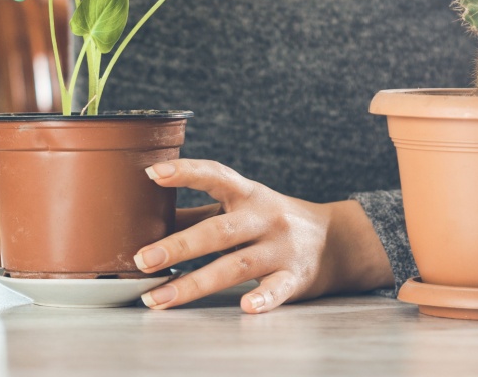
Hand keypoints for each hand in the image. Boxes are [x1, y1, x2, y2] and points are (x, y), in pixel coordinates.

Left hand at [134, 159, 392, 312]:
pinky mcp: (295, 277)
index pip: (216, 176)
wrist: (336, 241)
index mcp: (247, 195)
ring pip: (236, 266)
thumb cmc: (273, 221)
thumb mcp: (241, 207)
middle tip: (141, 260)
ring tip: (158, 297)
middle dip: (178, 246)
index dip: (186, 172)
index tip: (153, 173)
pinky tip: (245, 307)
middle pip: (219, 231)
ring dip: (194, 283)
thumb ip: (198, 214)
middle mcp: (264, 218)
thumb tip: (146, 218)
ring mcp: (280, 248)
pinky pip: (278, 289)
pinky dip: (263, 299)